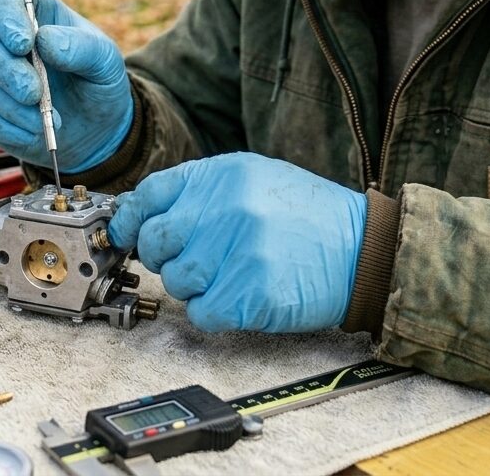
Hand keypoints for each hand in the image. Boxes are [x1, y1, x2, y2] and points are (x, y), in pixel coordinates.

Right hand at [0, 0, 131, 171]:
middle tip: (33, 92)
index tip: (24, 43)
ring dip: (10, 104)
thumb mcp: (105, 60)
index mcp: (29, 10)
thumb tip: (45, 41)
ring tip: (44, 118)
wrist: (95, 127)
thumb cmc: (97, 80)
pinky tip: (33, 132)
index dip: (5, 16)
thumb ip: (81, 47)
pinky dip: (6, 127)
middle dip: (4, 68)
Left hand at [110, 153, 367, 332]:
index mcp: (222, 175)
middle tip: (193, 260)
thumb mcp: (255, 180)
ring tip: (230, 276)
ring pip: (177, 280)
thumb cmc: (307, 218)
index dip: (130, 219)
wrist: (364, 250)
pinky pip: (202, 313)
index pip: (150, 194)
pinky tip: (242, 297)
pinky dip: (215, 313)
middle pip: (155, 241)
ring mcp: (236, 250)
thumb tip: (145, 212)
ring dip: (195, 286)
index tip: (124, 235)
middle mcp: (225, 208)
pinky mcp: (248, 293)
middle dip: (165, 256)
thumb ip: (202, 192)